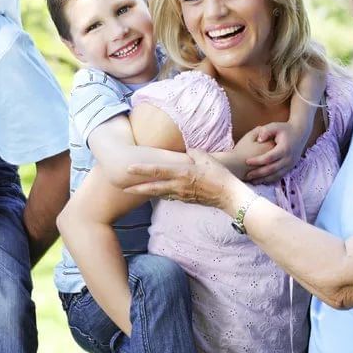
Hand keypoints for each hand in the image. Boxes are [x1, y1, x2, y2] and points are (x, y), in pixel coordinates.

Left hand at [125, 149, 244, 210]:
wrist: (229, 196)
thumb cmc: (219, 175)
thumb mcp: (206, 158)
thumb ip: (193, 153)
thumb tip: (187, 152)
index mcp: (182, 173)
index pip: (157, 171)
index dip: (142, 169)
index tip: (128, 169)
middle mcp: (178, 186)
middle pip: (153, 188)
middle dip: (137, 189)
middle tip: (123, 188)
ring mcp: (181, 195)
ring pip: (159, 194)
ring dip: (146, 192)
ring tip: (134, 191)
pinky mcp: (186, 200)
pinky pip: (170, 196)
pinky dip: (160, 194)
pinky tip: (155, 193)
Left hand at [244, 120, 306, 183]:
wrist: (300, 133)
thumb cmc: (285, 129)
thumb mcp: (275, 126)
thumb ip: (266, 131)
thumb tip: (259, 139)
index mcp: (284, 149)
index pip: (269, 157)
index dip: (258, 160)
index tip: (247, 161)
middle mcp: (289, 158)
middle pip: (272, 169)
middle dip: (259, 173)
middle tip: (247, 175)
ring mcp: (290, 164)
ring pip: (276, 175)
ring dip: (264, 179)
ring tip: (252, 181)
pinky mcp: (290, 167)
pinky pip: (280, 176)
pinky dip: (270, 179)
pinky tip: (261, 180)